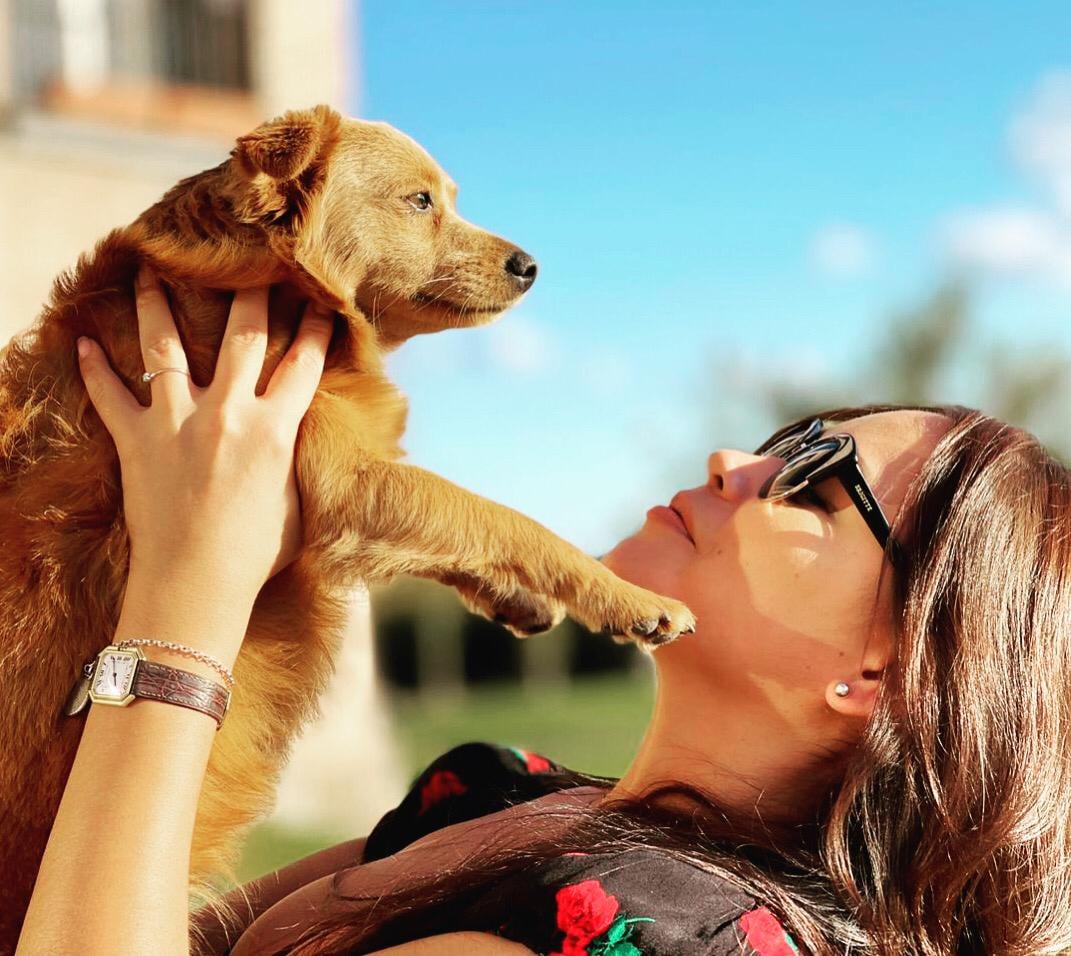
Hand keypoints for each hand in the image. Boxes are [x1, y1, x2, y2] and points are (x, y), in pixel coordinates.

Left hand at [76, 266, 331, 603]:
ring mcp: (177, 423)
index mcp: (275, 430)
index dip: (314, 328)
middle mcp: (228, 413)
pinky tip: (84, 343)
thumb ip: (299, 463)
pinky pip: (110, 396)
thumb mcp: (297, 506)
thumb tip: (302, 440)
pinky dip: (95, 370)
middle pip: (242, 336)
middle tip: (250, 260)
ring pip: (165, 348)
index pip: (303, 365)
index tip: (320, 299)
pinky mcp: (137, 442)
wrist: (195, 585)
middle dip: (249, 292)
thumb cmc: (256, 555)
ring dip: (158, 306)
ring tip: (153, 272)